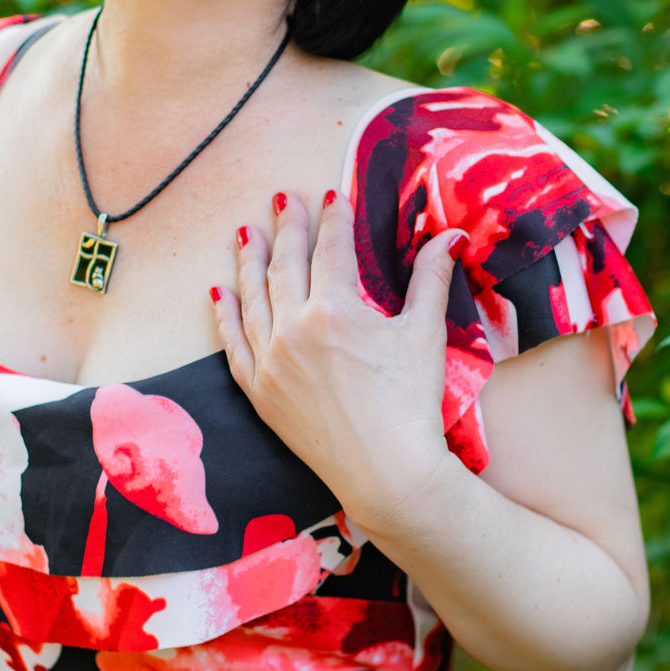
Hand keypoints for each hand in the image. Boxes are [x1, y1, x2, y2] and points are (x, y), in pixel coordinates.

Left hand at [211, 189, 460, 528]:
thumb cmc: (411, 405)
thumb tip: (449, 236)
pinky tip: (220, 292)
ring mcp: (270, 361)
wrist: (387, 473)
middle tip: (284, 200)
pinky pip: (234, 343)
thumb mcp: (425, 334)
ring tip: (249, 233)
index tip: (332, 197)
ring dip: (250, 261)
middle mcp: (292, 329)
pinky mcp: (259, 391)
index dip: (333, 219)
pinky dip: (225, 315)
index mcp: (334, 310)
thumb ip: (431, 280)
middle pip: (285, 265)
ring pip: (253, 298)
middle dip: (287, 227)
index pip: (330, 250)